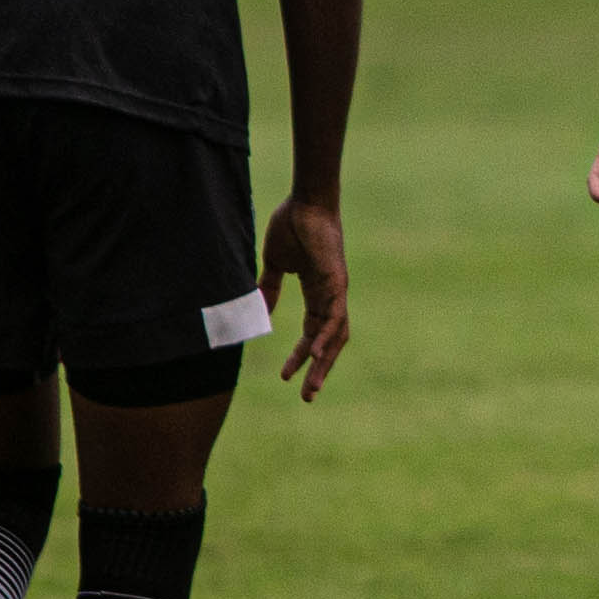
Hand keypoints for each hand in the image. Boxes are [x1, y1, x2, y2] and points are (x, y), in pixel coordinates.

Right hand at [258, 197, 349, 399]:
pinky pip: (335, 316)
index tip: (287, 377)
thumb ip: (271, 286)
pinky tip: (316, 354)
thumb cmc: (292, 226)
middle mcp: (331, 297)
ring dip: (324, 362)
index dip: (300, 356)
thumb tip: (261, 307)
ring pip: (336, 335)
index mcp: (317, 294)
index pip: (312, 333)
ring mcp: (337, 290)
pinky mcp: (336, 281)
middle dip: (318, 370)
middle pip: (329, 342)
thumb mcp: (275, 264)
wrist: (304, 202)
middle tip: (308, 397)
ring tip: (312, 387)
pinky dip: (326, 336)